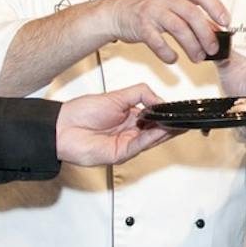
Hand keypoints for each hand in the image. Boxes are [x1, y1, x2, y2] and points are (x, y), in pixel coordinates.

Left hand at [56, 84, 173, 165]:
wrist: (62, 127)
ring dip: (165, 131)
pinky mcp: (121, 153)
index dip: (166, 113)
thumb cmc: (80, 112)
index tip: (178, 109)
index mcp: (130, 117)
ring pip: (152, 138)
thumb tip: (159, 98)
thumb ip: (140, 93)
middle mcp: (129, 131)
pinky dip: (151, 137)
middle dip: (171, 124)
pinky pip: (140, 145)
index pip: (155, 117)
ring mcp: (126, 143)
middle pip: (157, 130)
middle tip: (183, 117)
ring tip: (176, 122)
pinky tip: (160, 129)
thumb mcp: (116, 96)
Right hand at [105, 0, 227, 63]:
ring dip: (192, 46)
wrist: (113, 11)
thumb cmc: (142, 6)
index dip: (216, 7)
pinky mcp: (141, 26)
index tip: (225, 22)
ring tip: (197, 57)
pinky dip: (168, 53)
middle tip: (213, 49)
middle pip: (192, 15)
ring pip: (178, 29)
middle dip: (206, 35)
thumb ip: (189, 11)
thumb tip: (213, 28)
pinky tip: (173, 58)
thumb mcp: (168, 1)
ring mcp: (152, 11)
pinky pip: (158, 42)